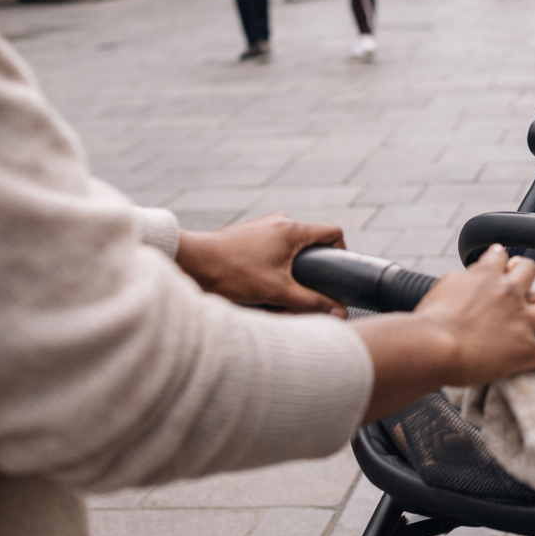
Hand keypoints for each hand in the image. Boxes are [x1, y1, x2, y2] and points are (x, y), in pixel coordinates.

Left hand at [176, 213, 346, 316]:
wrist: (192, 262)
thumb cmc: (233, 273)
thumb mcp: (277, 292)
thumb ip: (311, 303)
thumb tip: (339, 314)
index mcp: (292, 229)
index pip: (333, 233)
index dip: (341, 254)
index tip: (336, 276)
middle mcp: (280, 221)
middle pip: (310, 243)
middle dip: (311, 269)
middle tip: (305, 292)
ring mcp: (263, 225)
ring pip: (290, 247)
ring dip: (290, 269)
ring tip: (278, 292)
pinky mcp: (248, 234)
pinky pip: (272, 248)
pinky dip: (273, 265)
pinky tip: (259, 284)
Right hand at [416, 246, 534, 387]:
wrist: (433, 345)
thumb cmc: (429, 321)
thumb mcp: (441, 288)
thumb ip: (458, 281)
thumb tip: (463, 281)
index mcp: (485, 276)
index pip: (500, 257)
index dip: (502, 260)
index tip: (503, 266)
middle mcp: (508, 292)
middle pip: (532, 273)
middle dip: (531, 280)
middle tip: (525, 294)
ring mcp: (521, 320)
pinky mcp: (527, 349)